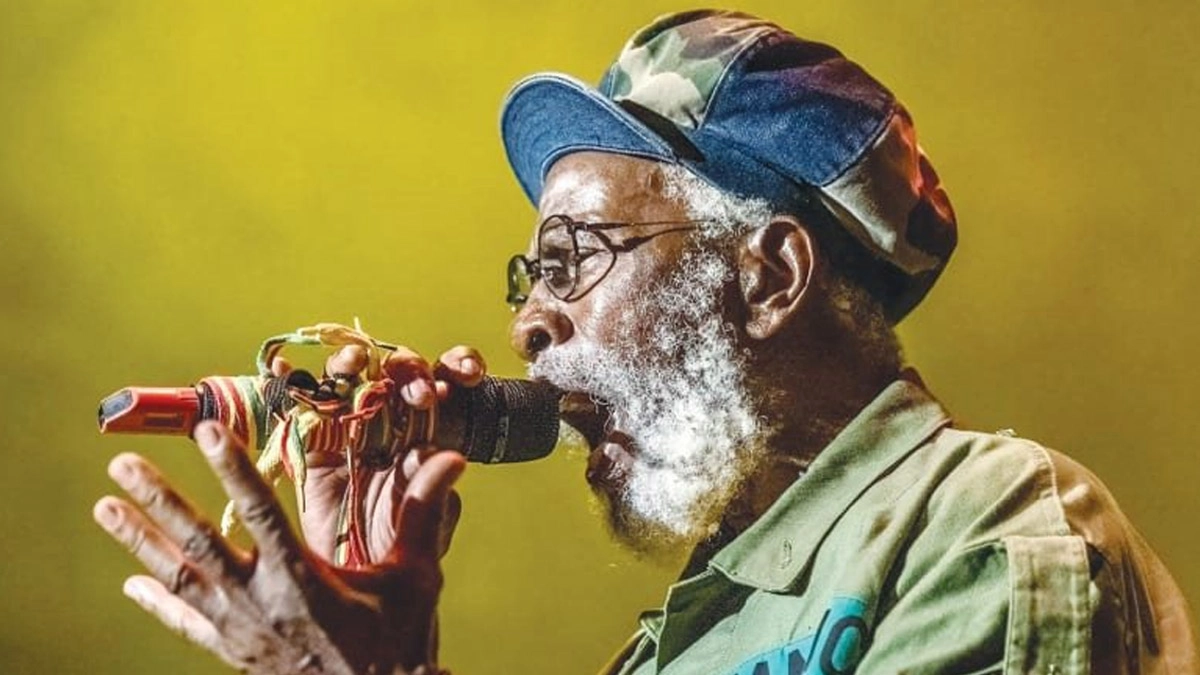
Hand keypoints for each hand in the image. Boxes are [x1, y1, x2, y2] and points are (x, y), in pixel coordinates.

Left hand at [93, 421, 463, 673]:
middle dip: (159, 500)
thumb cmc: (399, 641)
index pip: (260, 512)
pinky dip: (157, 604)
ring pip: (180, 580)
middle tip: (123, 462)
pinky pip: (186, 626)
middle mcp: (262, 604)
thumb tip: (450, 458)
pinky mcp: (235, 653)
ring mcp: (241, 632)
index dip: (232, 468)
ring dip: (140, 541)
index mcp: (303, 581)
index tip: (204, 431)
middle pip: (199, 544)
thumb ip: (422, 514)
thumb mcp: (414, 577)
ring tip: (105, 506)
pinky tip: (129, 582)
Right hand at [288, 345, 485, 561]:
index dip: (458, 366)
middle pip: (398, 372)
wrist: (350, 578)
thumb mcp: (423, 525)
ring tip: (351, 363)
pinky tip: (281, 367)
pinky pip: (296, 400)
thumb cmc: (396, 547)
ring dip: (349, 360)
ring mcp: (347, 422)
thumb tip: (452, 458)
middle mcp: (390, 417)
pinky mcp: (308, 436)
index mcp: (428, 428)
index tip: (466, 373)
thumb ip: (433, 491)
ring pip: (349, 375)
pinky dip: (285, 377)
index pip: (447, 382)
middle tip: (416, 392)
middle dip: (408, 370)